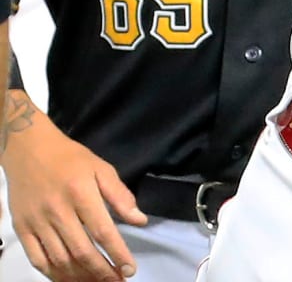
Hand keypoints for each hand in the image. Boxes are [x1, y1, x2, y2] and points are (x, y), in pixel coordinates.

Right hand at [2, 95, 146, 279]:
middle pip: (81, 251)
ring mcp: (37, 223)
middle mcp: (58, 211)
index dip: (117, 254)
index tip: (130, 270)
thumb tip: (140, 220)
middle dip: (101, 272)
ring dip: (80, 277)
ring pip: (59, 261)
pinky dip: (54, 275)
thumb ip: (120, 196)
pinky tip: (69, 279)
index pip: (103, 231)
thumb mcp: (101, 169)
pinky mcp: (22, 230)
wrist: (30, 151)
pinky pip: (38, 260)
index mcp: (81, 194)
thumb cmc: (71, 159)